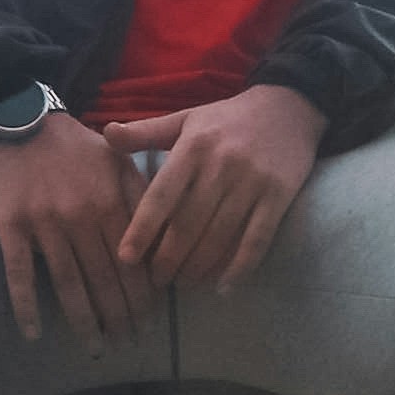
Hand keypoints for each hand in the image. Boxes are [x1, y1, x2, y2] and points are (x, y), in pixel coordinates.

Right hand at [0, 104, 148, 342]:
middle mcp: (80, 218)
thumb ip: (141, 195)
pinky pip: (19, 273)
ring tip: (96, 348)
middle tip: (128, 344)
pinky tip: (34, 334)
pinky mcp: (11, 226)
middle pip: (103, 280)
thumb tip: (163, 239)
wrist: (22, 119)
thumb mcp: (117, 160)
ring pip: (67, 284)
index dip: (142, 297)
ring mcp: (44, 224)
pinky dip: (26, 306)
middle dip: (119, 317)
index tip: (150, 324)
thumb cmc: (75, 145)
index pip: (132, 262)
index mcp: (109, 203)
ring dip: (84, 321)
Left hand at [112, 79, 322, 293]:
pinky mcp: (278, 196)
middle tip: (155, 281)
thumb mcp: (185, 119)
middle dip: (168, 259)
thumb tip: (105, 132)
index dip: (142, 229)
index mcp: (193, 147)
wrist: (289, 106)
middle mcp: (221, 166)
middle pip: (189, 224)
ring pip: (220, 237)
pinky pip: (257, 240)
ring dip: (198, 268)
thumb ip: (146, 132)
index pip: (162, 195)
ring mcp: (252, 183)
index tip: (126, 258)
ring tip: (183, 283)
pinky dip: (239, 268)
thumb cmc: (227, 118)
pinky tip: (223, 287)